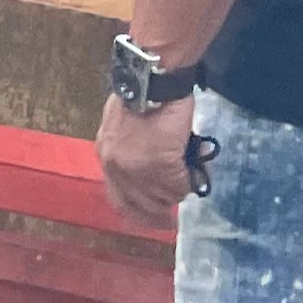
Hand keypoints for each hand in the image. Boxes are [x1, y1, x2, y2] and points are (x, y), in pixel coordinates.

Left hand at [96, 89, 195, 229]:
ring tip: (189, 174)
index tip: (150, 218)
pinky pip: (180, 186)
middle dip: (156, 215)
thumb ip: (128, 147)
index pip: (117, 196)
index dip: (135, 211)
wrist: (153, 81)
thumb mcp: (122, 123)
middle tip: (170, 221)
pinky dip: (191, 180)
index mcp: (106, 154)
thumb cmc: (143, 93)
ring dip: (177, 190)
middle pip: (139, 206)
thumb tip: (146, 162)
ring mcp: (138, 169)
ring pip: (163, 197)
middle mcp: (117, 167)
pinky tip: (195, 168)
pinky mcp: (161, 165)